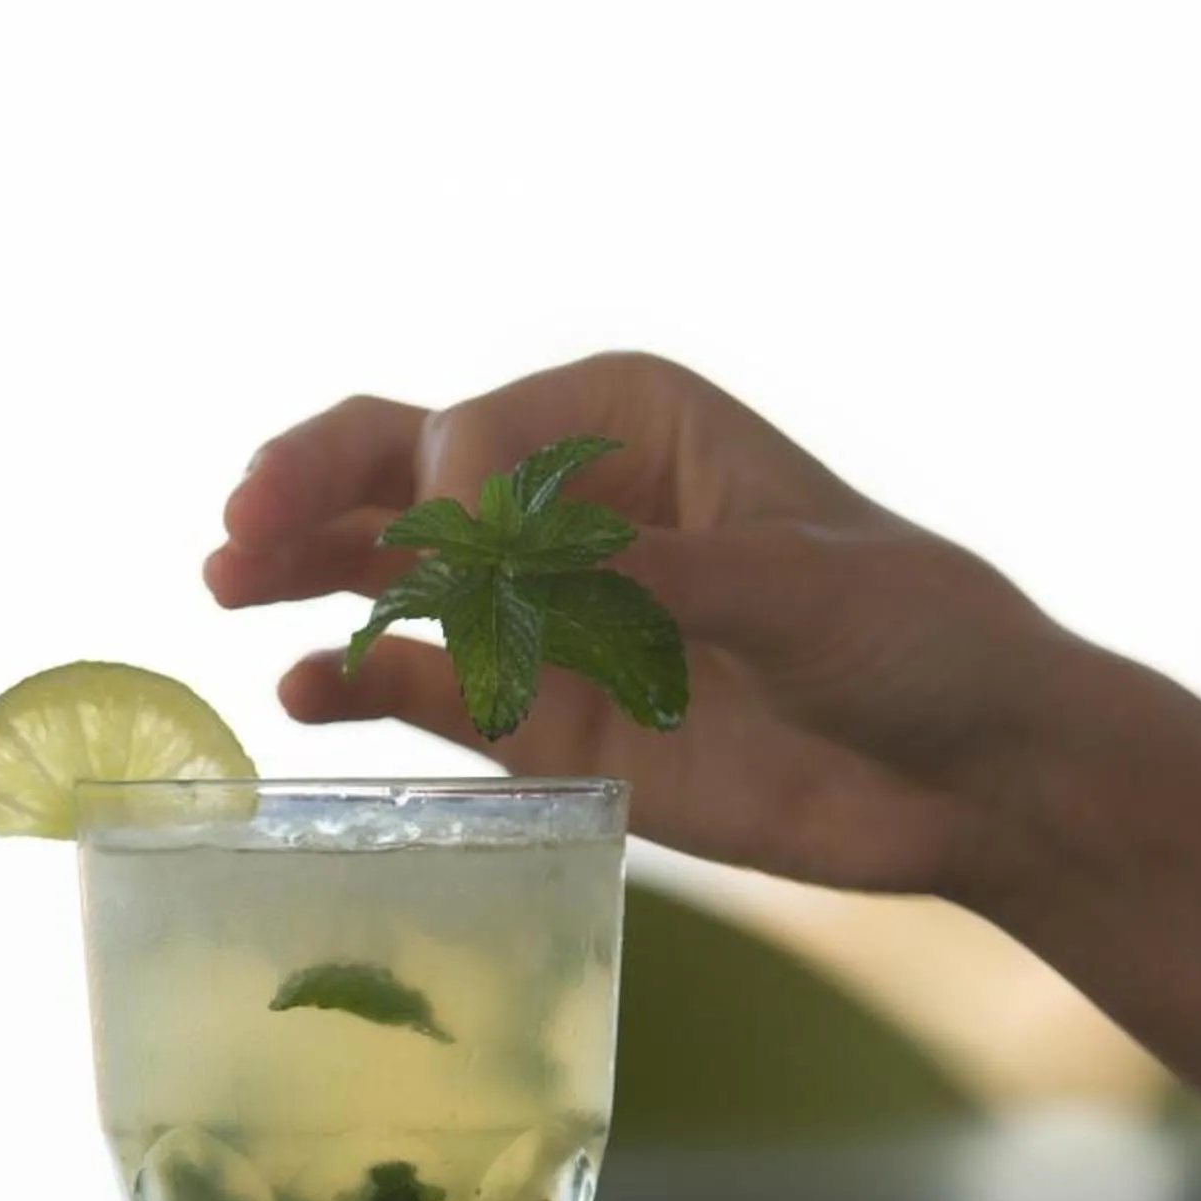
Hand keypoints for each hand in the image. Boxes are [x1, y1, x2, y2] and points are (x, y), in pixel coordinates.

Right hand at [206, 352, 1077, 897]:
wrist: (973, 775)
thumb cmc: (917, 638)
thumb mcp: (801, 589)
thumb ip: (657, 578)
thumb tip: (517, 569)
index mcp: (633, 425)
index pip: (481, 431)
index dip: (449, 493)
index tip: (471, 558)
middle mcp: (570, 509)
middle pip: (403, 470)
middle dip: (315, 487)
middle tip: (237, 523)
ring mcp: (550, 615)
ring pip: (393, 572)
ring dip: (308, 571)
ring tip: (227, 583)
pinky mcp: (547, 718)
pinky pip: (430, 691)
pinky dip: (364, 685)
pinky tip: (306, 689)